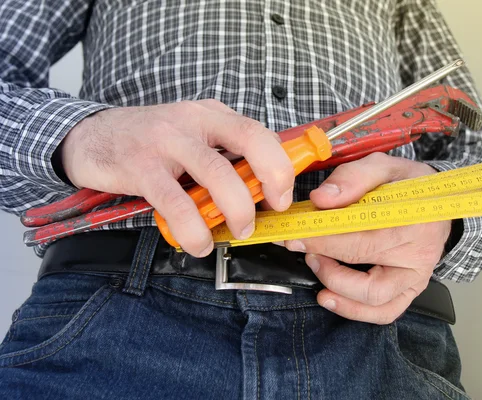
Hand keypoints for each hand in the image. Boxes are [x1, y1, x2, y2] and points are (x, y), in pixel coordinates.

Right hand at [61, 100, 294, 256]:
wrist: (90, 137)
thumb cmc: (150, 142)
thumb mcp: (192, 136)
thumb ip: (223, 154)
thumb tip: (263, 187)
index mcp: (211, 115)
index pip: (259, 131)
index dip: (279, 165)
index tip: (283, 197)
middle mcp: (193, 121)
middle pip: (249, 141)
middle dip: (272, 179)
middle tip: (271, 212)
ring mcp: (166, 141)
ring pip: (216, 173)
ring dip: (236, 209)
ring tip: (238, 232)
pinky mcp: (141, 167)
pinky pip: (176, 202)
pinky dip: (194, 229)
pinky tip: (199, 243)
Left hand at [277, 153, 451, 324]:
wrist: (437, 202)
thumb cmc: (406, 185)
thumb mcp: (383, 166)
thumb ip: (352, 177)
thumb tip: (320, 198)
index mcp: (415, 216)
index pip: (363, 232)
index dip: (325, 235)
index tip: (297, 233)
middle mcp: (420, 251)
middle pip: (363, 260)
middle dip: (322, 253)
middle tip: (298, 244)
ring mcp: (417, 276)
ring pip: (373, 296)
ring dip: (336, 284)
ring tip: (315, 264)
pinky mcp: (411, 291)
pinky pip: (384, 312)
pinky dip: (354, 310)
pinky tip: (329, 297)